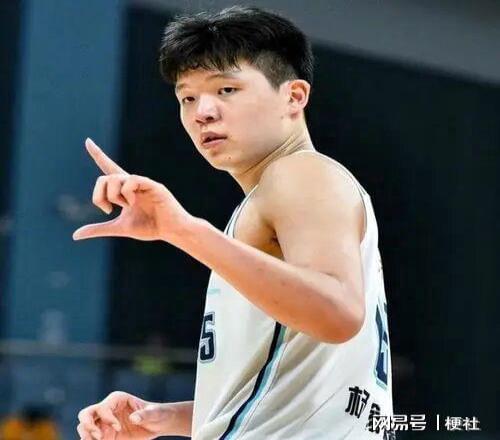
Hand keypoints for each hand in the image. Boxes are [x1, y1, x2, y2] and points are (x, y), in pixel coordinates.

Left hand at [73, 138, 192, 241]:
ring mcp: (143, 183)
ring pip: (115, 178)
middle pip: (105, 177)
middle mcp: (132, 183)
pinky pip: (131, 180)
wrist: (171, 231)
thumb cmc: (150, 227)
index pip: (108, 168)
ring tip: (127, 206)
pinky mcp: (153, 185)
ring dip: (114, 196)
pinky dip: (126, 193)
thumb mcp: (119, 228)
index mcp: (125, 190)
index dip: (98, 155)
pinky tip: (133, 203)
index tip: (87, 141)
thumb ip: (98, 229)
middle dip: (99, 195)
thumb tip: (76, 235)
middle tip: (106, 210)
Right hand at [77, 391, 172, 439]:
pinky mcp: (106, 435)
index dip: (107, 418)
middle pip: (86, 415)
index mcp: (117, 399)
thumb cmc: (157, 414)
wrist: (158, 424)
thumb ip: (145, 415)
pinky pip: (92, 439)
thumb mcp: (154, 413)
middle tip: (98, 437)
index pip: (102, 407)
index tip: (119, 427)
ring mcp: (104, 423)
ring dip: (86, 436)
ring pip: (84, 428)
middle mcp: (107, 410)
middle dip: (87, 426)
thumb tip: (134, 418)